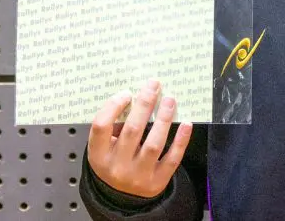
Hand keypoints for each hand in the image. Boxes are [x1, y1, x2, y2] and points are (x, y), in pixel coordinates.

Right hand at [87, 79, 193, 198]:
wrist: (121, 197)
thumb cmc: (113, 161)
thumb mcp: (103, 148)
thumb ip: (113, 126)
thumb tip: (137, 97)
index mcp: (98, 155)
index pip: (101, 126)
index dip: (113, 106)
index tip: (127, 93)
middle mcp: (117, 167)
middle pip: (132, 130)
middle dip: (144, 105)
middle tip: (154, 86)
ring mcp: (138, 176)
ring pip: (153, 144)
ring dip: (163, 119)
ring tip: (170, 100)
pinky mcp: (157, 182)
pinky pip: (172, 159)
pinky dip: (180, 141)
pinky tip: (186, 124)